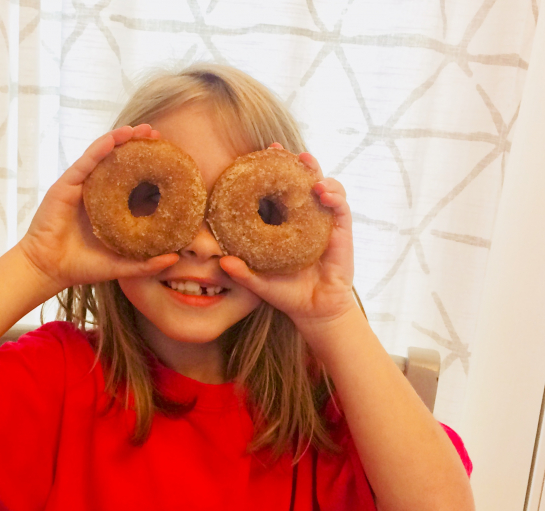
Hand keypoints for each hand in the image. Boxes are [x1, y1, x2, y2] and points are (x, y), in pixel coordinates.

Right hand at [18, 124, 178, 293]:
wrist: (49, 269)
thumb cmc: (82, 267)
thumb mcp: (121, 265)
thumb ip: (147, 263)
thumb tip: (176, 257)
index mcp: (110, 209)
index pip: (133, 182)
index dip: (149, 169)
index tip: (169, 158)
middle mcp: (97, 193)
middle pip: (120, 163)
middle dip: (138, 147)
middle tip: (158, 135)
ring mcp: (82, 187)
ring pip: (103, 156)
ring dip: (122, 139)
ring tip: (141, 129)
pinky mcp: (67, 185)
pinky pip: (86, 162)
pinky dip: (100, 148)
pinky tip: (115, 137)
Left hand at [219, 146, 355, 331]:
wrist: (314, 311)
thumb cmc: (286, 293)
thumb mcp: (259, 283)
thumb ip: (242, 272)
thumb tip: (221, 262)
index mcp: (284, 223)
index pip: (278, 190)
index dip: (270, 171)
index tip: (257, 155)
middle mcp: (305, 217)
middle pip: (301, 180)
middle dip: (292, 162)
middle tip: (277, 149)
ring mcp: (324, 221)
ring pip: (324, 186)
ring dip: (315, 172)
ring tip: (306, 163)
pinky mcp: (341, 231)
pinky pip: (340, 207)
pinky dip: (334, 195)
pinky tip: (323, 192)